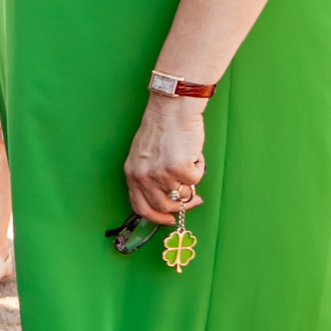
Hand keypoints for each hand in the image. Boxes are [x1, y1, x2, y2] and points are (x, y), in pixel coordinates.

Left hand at [124, 93, 206, 224]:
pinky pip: (195, 180)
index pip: (140, 207)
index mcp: (132, 175)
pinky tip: (194, 154)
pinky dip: (199, 168)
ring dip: (191, 182)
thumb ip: (149, 176)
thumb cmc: (161, 129)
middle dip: (181, 206)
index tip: (169, 219)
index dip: (156, 217)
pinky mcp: (179, 168)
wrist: (172, 110)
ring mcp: (161, 174)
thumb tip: (167, 196)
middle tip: (194, 199)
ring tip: (190, 162)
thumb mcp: (144, 156)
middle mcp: (143, 177)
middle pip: (163, 206)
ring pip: (183, 194)